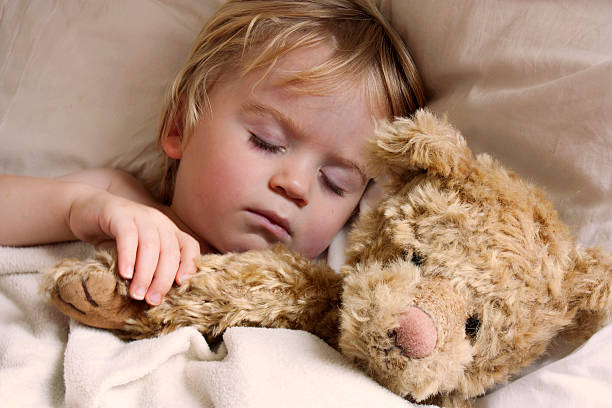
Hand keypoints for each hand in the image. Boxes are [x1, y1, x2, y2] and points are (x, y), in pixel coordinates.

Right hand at [67, 186, 199, 304]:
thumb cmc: (114, 237)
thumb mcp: (137, 253)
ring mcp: (140, 215)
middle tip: (153, 300)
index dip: (189, 264)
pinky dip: (128, 256)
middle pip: (170, 250)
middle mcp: (159, 221)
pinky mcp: (118, 214)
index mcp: (169, 230)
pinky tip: (125, 273)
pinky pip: (127, 236)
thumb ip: (150, 268)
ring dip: (145, 273)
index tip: (181, 285)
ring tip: (137, 293)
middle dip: (163, 278)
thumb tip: (157, 297)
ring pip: (151, 245)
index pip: (190, 246)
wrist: (84, 211)